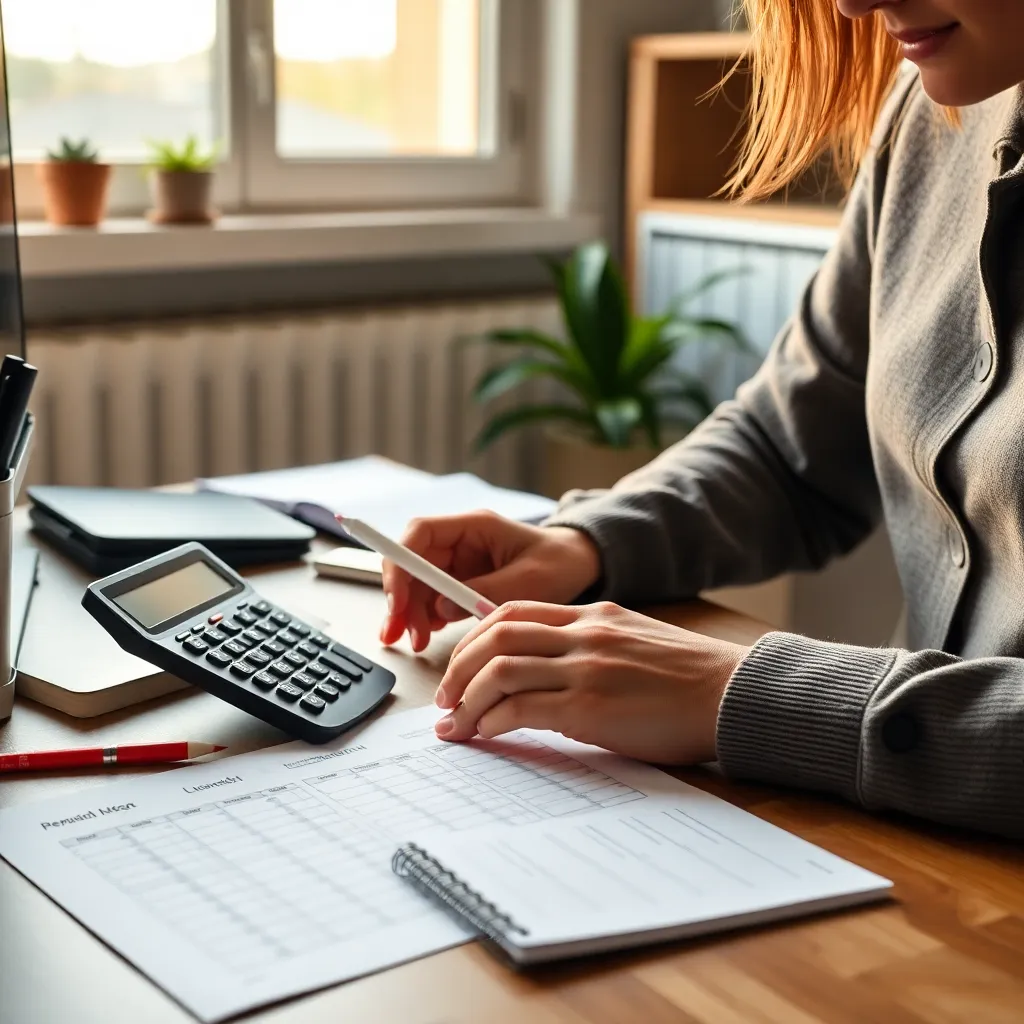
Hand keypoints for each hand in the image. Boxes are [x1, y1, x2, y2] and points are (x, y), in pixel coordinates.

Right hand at [380, 513, 601, 651]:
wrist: (580, 566)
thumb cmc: (559, 563)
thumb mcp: (529, 580)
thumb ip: (486, 591)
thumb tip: (440, 610)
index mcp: (474, 526)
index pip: (419, 533)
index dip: (401, 564)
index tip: (398, 601)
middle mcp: (459, 542)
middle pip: (412, 564)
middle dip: (402, 599)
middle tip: (400, 635)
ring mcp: (459, 563)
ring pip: (418, 586)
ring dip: (411, 615)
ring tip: (417, 643)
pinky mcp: (462, 584)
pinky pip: (433, 600)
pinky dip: (425, 619)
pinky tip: (428, 637)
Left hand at [432, 601, 747, 764]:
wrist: (732, 694)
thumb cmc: (690, 678)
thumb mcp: (635, 642)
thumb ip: (590, 646)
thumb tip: (548, 672)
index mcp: (593, 614)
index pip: (514, 612)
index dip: (476, 638)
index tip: (462, 665)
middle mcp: (584, 634)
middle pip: (496, 635)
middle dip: (459, 668)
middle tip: (445, 698)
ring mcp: (585, 668)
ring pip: (501, 670)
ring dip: (466, 699)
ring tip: (454, 724)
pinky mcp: (590, 706)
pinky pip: (522, 708)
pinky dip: (493, 721)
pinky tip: (484, 734)